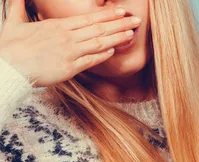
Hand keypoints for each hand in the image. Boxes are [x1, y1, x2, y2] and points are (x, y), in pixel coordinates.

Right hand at [0, 1, 139, 87]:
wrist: (7, 66)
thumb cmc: (10, 47)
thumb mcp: (14, 22)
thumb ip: (19, 7)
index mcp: (57, 25)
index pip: (88, 18)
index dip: (107, 15)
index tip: (120, 11)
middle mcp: (66, 37)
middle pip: (99, 28)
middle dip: (119, 23)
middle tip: (136, 20)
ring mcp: (69, 52)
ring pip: (99, 42)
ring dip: (117, 38)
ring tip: (131, 34)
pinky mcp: (69, 68)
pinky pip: (91, 60)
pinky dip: (104, 55)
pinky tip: (115, 51)